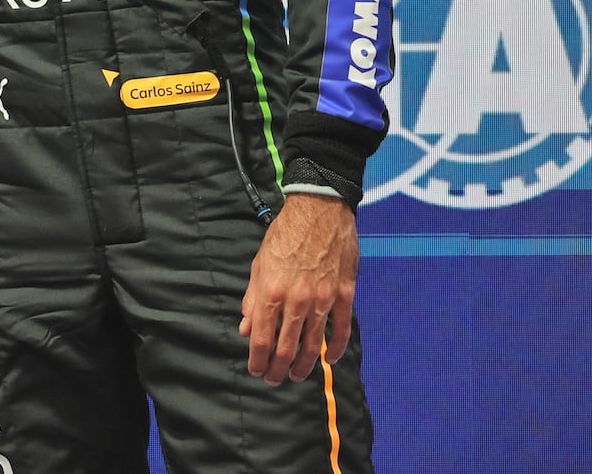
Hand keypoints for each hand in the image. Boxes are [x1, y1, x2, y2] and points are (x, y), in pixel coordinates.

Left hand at [238, 192, 357, 384]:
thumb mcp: (259, 264)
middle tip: (274, 379)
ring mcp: (323, 299)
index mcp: (271, 292)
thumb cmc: (284, 235)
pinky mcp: (344, 295)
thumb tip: (247, 328)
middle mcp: (297, 301)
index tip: (256, 370)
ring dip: (304, 365)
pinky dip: (335, 349)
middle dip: (278, 369)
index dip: (258, 360)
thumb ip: (253, 299)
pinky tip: (329, 359)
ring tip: (296, 376)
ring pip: (313, 344)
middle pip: (286, 348)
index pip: (262, 339)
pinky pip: (341, 330)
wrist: (319, 211)